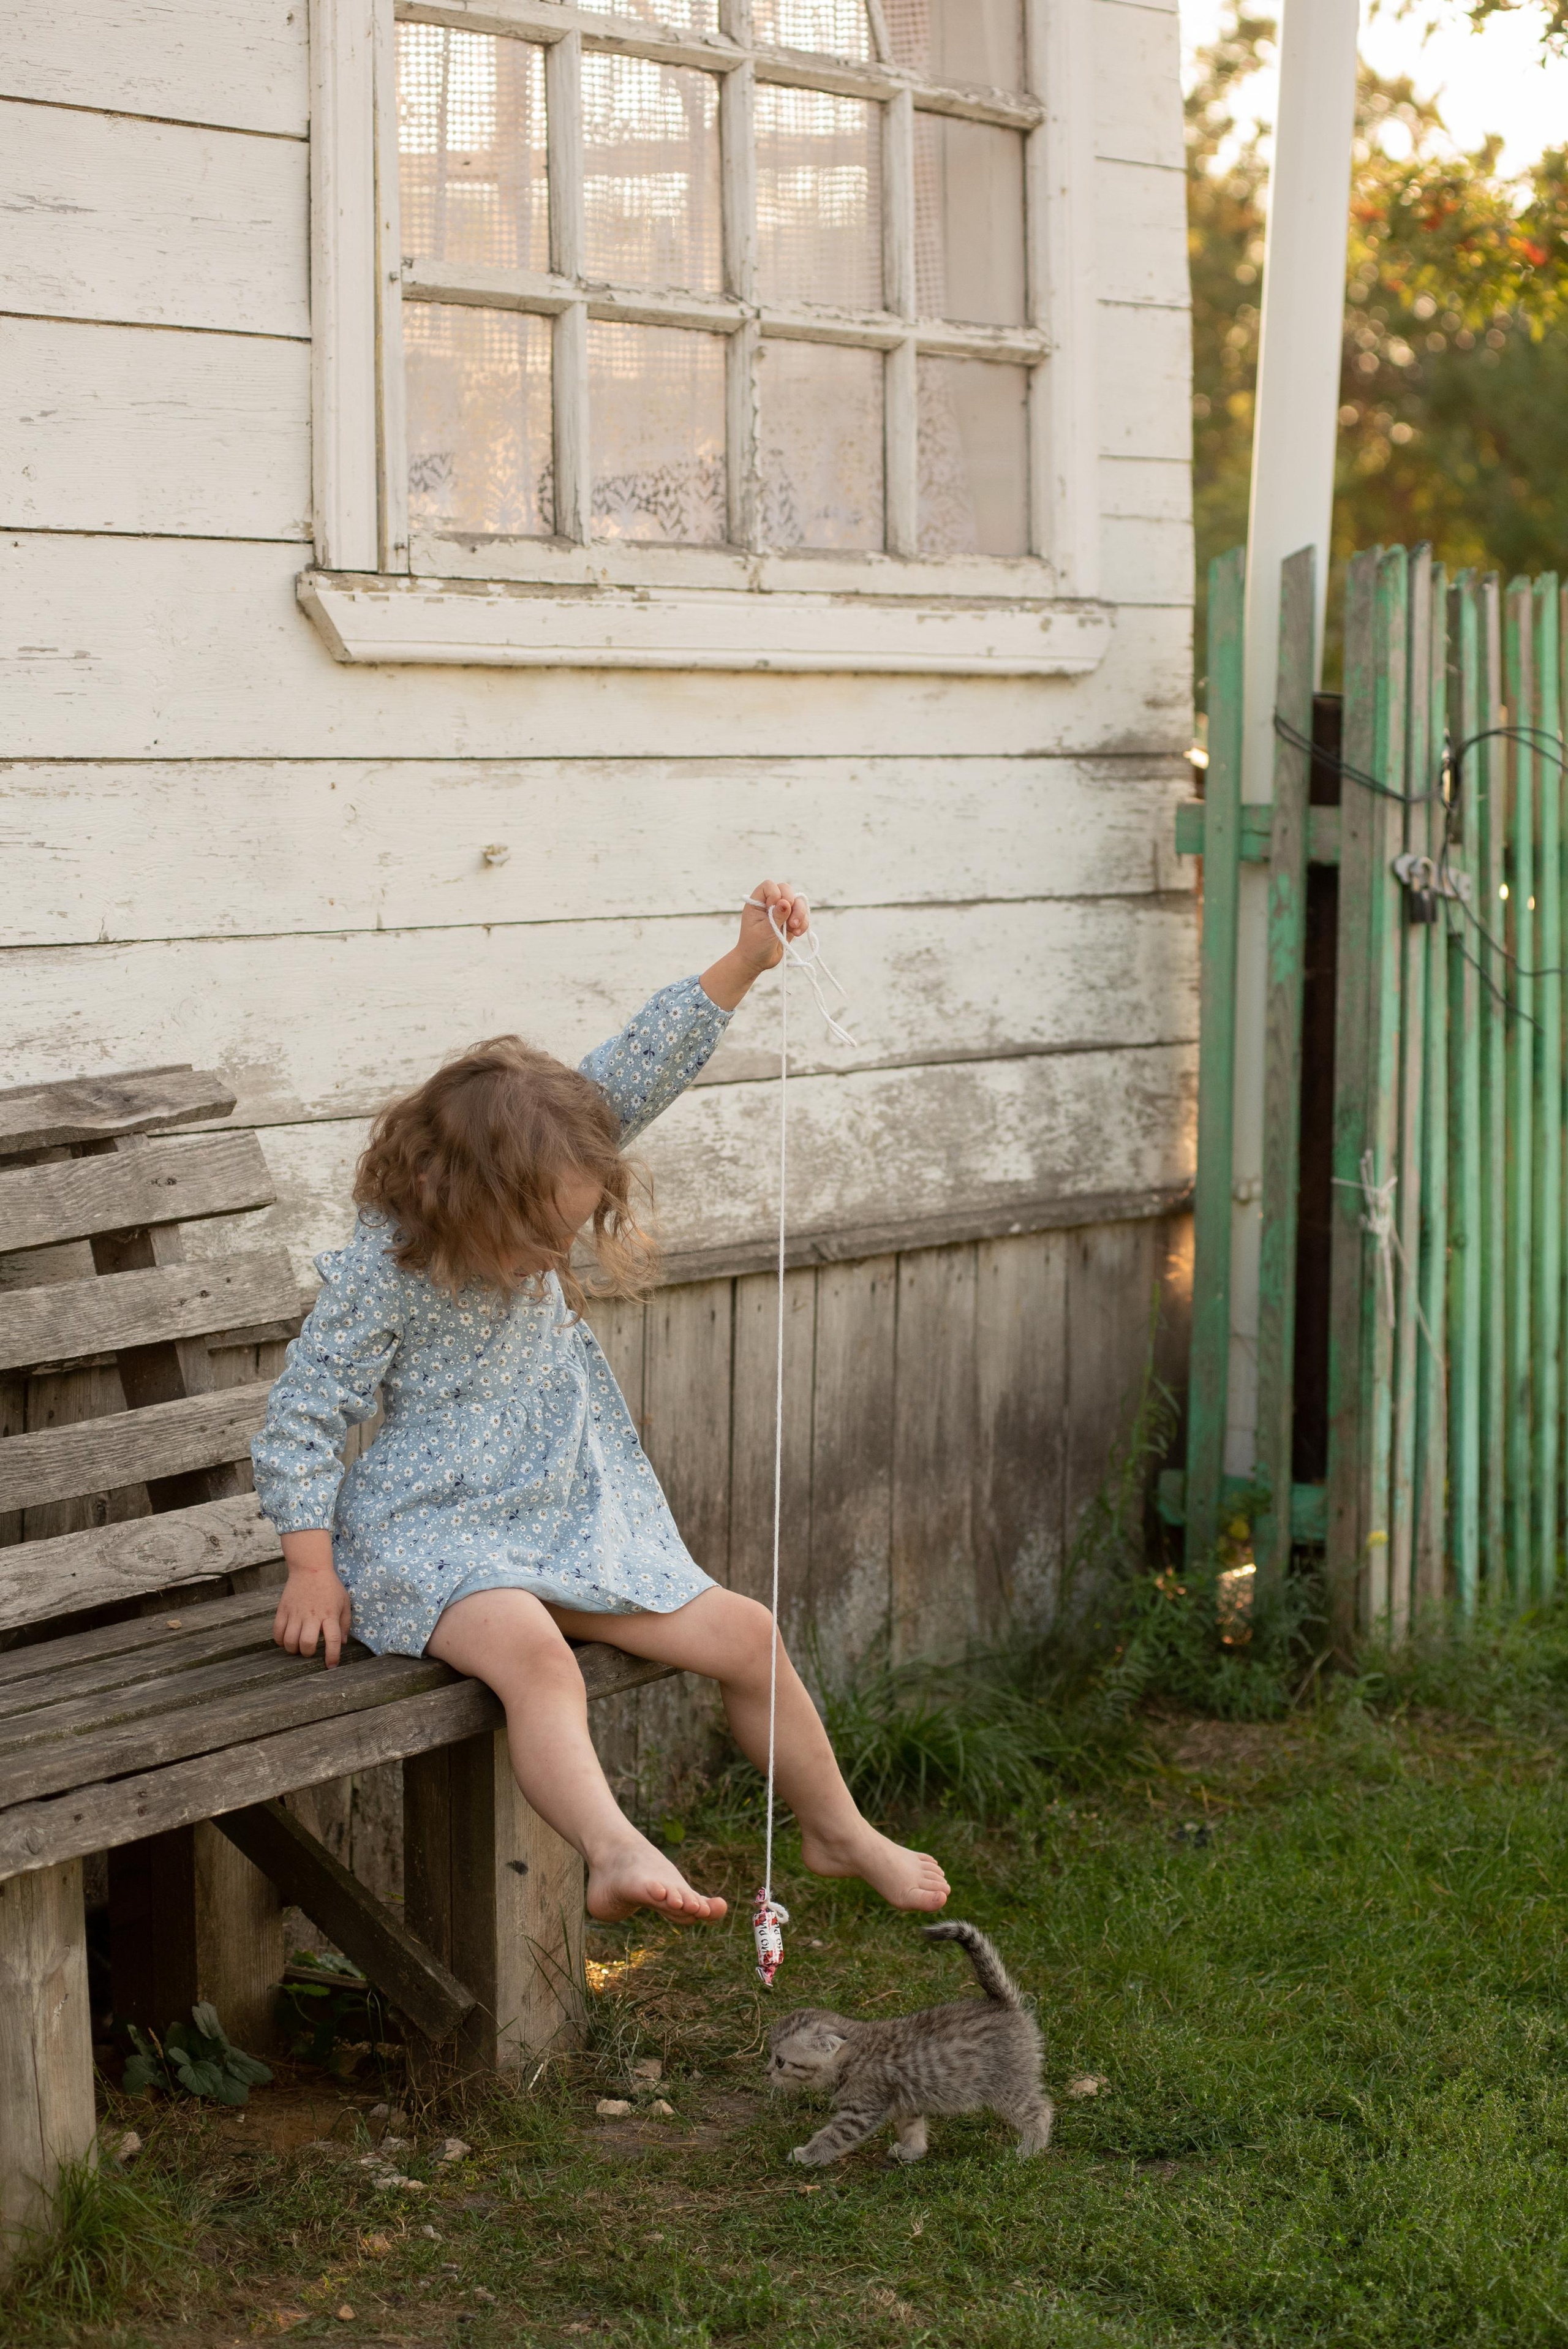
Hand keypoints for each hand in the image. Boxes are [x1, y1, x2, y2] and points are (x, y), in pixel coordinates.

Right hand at [274, 1530, 352, 1667]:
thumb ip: (344, 1624)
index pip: (332, 1640)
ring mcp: (295, 1612)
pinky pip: (277, 1632)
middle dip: (307, 1653)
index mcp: (329, 1614)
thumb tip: (341, 1644)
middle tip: (309, 1651)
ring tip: (297, 1647)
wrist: (311, 1568)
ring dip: (293, 1649)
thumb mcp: (344, 1602)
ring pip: (289, 1640)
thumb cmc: (330, 1587)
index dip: (332, 1656)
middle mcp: (312, 1615)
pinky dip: (280, 1641)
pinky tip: (286, 1639)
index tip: (331, 1666)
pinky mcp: (283, 1610)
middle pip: (306, 1643)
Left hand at [737, 881, 809, 976]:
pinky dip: (803, 923)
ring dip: (800, 914)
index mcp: (757, 902)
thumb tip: (785, 902)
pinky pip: (803, 916)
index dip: (775, 894)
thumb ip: (775, 916)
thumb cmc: (754, 946)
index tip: (773, 908)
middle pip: (786, 890)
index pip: (769, 886)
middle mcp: (770, 904)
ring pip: (798, 902)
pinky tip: (797, 934)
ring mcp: (781, 912)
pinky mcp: (790, 922)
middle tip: (790, 919)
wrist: (757, 961)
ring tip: (795, 929)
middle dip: (792, 903)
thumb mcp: (764, 931)